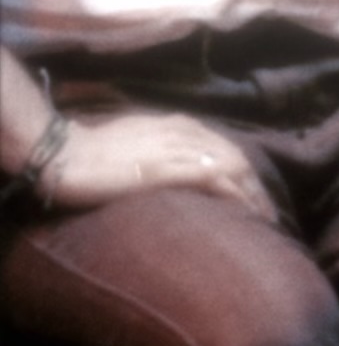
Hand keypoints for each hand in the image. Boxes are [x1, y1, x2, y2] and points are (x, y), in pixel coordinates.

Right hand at [49, 111, 276, 220]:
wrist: (62, 154)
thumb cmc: (91, 154)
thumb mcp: (136, 144)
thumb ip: (162, 150)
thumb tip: (180, 169)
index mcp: (178, 125)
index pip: (224, 148)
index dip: (244, 174)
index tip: (255, 197)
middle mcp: (184, 132)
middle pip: (236, 157)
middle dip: (257, 186)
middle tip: (269, 214)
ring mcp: (177, 149)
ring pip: (233, 167)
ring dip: (253, 194)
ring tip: (266, 220)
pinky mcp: (168, 168)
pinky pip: (215, 179)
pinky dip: (236, 196)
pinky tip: (246, 213)